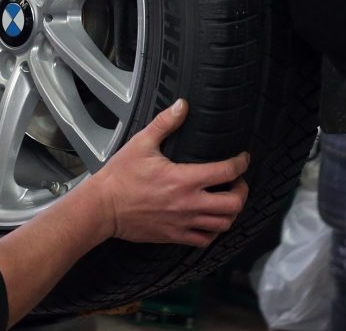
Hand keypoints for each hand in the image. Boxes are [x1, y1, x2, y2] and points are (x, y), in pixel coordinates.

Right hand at [93, 99, 249, 247]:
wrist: (103, 207)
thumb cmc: (120, 177)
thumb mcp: (141, 143)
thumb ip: (165, 123)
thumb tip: (181, 106)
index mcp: (184, 179)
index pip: (226, 172)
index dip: (241, 163)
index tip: (242, 159)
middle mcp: (189, 204)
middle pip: (234, 204)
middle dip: (242, 191)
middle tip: (237, 182)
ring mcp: (183, 223)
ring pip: (223, 224)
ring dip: (231, 212)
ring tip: (226, 201)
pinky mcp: (174, 236)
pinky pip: (205, 240)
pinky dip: (213, 231)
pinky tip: (208, 221)